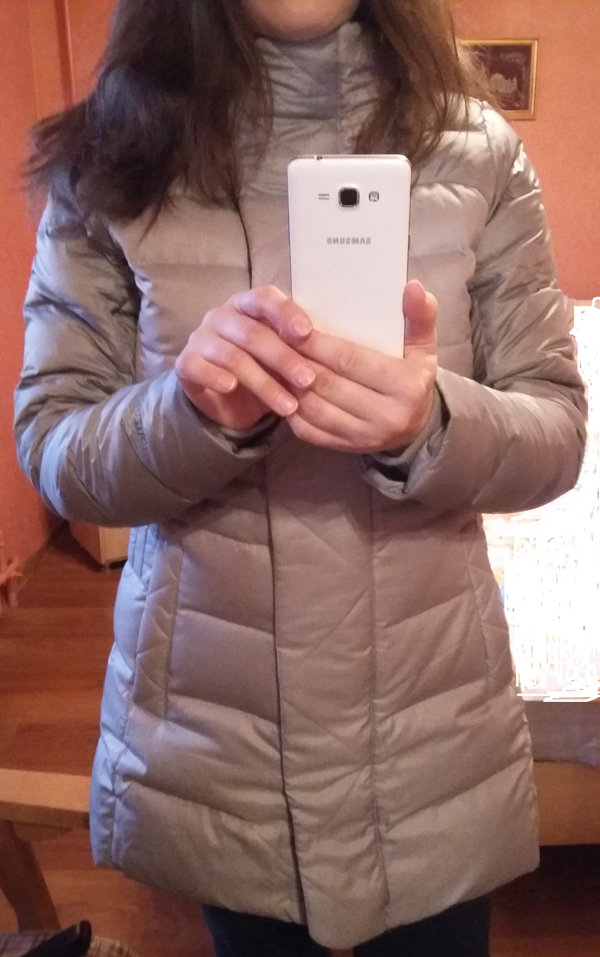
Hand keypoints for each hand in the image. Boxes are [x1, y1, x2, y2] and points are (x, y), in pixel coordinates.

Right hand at [175, 286, 314, 430]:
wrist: (225, 399)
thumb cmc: (261, 368)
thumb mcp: (283, 357)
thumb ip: (297, 348)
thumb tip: (330, 352)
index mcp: (247, 306)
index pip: (265, 298)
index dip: (286, 313)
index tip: (308, 332)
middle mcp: (221, 316)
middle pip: (252, 333)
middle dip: (284, 358)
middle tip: (308, 380)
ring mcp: (201, 338)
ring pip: (232, 357)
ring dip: (263, 383)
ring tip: (287, 405)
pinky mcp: (186, 364)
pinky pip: (197, 367)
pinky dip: (215, 376)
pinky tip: (231, 387)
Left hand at [288, 280, 437, 453]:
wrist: (415, 426)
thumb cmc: (413, 377)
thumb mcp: (423, 346)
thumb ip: (420, 316)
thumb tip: (413, 286)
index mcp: (406, 387)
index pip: (351, 360)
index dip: (318, 343)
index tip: (294, 326)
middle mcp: (386, 417)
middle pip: (327, 382)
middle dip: (297, 359)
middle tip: (274, 338)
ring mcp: (363, 437)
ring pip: (313, 407)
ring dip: (287, 383)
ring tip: (272, 360)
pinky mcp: (344, 448)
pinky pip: (308, 429)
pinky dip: (289, 407)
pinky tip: (278, 387)